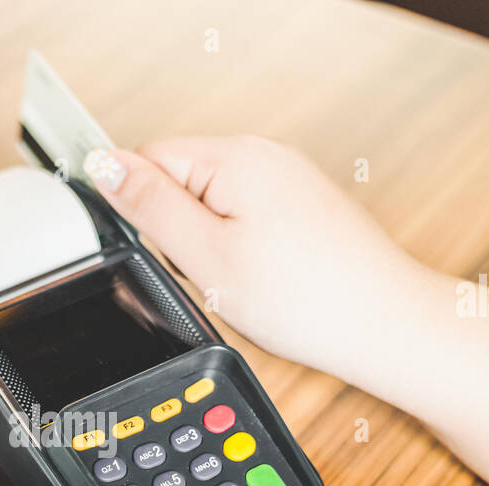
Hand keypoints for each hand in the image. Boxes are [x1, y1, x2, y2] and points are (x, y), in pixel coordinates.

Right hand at [84, 135, 435, 379]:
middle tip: (211, 275)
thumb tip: (103, 164)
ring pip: (213, 208)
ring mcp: (289, 180)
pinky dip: (243, 254)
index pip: (148, 159)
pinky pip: (246, 223)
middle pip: (181, 184)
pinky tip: (266, 283)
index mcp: (236, 156)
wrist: (384, 327)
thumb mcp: (204, 256)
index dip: (142, 213)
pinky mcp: (304, 208)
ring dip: (211, 249)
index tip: (167, 253)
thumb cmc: (306, 300)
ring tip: (244, 283)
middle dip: (179, 235)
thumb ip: (149, 205)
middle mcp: (266, 156)